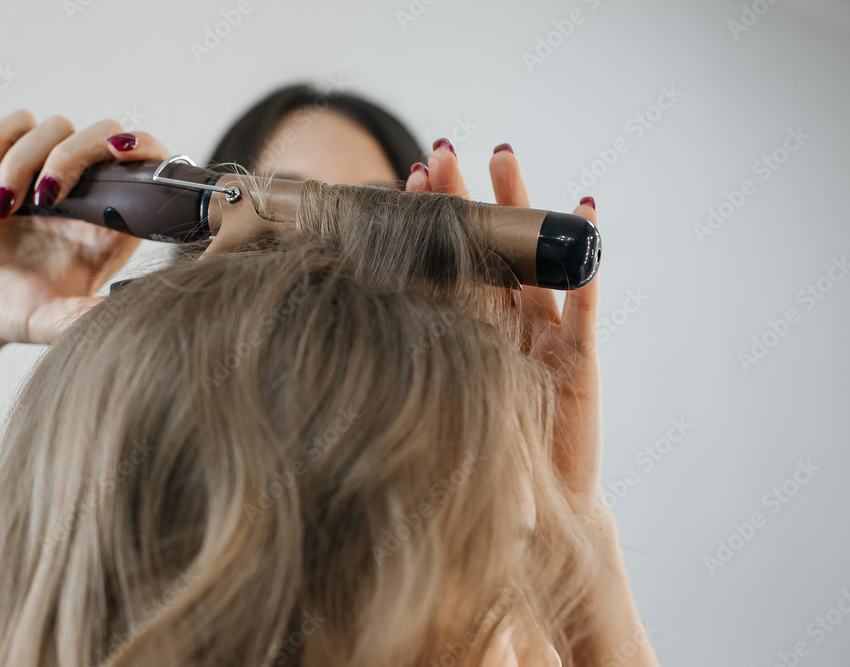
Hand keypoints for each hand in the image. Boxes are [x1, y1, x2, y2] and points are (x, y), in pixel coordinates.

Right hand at [0, 110, 168, 346]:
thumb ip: (91, 315)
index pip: (145, 169)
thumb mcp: (59, 322)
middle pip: (102, 134)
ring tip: (4, 205)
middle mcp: (88, 194)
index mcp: (113, 226)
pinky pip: (12, 126)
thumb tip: (135, 310)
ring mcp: (50, 174)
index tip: (118, 153)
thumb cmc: (15, 316)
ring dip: (25, 159)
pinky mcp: (9, 163)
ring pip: (56, 127)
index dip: (143, 149)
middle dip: (74, 154)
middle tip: (46, 197)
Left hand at [405, 140, 603, 525]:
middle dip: (465, 201)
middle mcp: (501, 330)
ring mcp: (541, 340)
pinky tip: (580, 213)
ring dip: (519, 210)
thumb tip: (332, 336)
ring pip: (529, 263)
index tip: (405, 182)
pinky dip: (582, 260)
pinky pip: (582, 303)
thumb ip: (402, 376)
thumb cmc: (477, 467)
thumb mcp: (429, 411)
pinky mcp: (578, 360)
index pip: (443, 268)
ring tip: (503, 158)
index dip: (428, 226)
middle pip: (484, 252)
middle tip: (445, 151)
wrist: (533, 515)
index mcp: (463, 338)